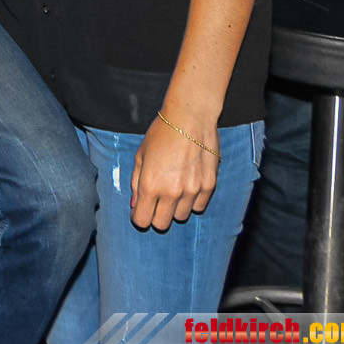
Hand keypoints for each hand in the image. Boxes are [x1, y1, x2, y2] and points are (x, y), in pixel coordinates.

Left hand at [131, 108, 220, 229]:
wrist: (190, 118)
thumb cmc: (160, 134)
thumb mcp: (140, 156)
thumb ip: (136, 183)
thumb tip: (134, 205)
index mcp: (150, 185)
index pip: (142, 221)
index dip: (139, 217)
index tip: (140, 210)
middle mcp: (171, 192)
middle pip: (161, 224)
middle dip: (155, 216)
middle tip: (155, 202)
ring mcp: (192, 191)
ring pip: (181, 217)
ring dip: (175, 208)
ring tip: (173, 188)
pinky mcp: (209, 186)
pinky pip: (199, 207)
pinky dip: (192, 201)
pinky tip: (188, 184)